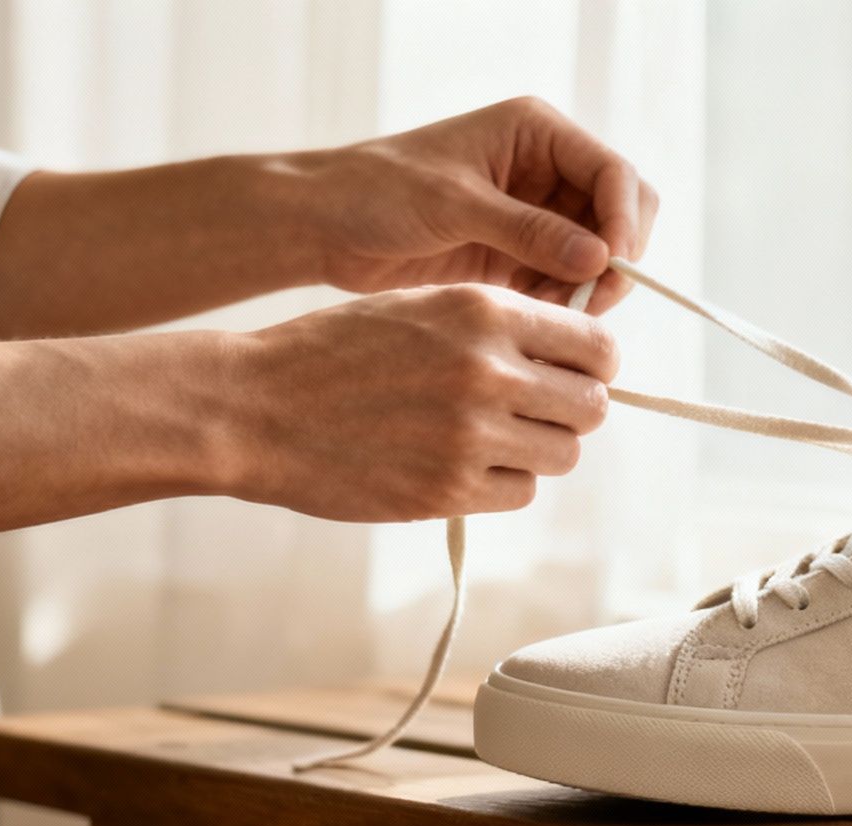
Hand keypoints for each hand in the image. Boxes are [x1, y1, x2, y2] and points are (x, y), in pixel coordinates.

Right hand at [224, 284, 615, 521]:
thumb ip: (500, 324)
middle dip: (570, 412)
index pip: (599, 346)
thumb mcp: (422, 306)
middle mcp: (488, 370)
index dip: (594, 366)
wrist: (252, 408)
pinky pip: (521, 492)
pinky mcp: (450, 490)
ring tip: (490, 438)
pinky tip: (461, 465)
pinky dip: (502, 484)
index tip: (575, 374)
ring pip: (563, 453)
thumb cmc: (336, 352)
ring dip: (538, 450)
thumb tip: (576, 356)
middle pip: (592, 406)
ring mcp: (471, 434)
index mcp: (484, 312)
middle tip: (534, 413)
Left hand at [302, 97, 659, 313]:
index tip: (611, 268)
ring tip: (552, 317)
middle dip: (615, 260)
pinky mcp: (522, 253)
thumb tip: (601, 258)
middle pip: (621, 214)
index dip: (624, 222)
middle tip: (590, 302)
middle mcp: (547, 169)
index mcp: (536, 133)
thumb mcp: (454, 205)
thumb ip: (529, 230)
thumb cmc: (375, 192)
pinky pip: (568, 281)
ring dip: (589, 288)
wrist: (323, 226)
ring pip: (600, 255)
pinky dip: (562, 304)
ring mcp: (538, 213)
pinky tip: (536, 319)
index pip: (614, 174)